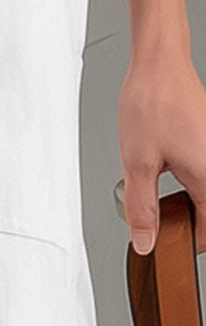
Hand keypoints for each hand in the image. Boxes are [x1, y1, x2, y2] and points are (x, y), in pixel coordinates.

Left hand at [118, 54, 205, 253]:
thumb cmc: (152, 103)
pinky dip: (182, 185)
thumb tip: (145, 243)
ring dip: (180, 204)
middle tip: (156, 224)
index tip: (166, 249)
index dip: (186, 245)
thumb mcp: (137, 166)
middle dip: (182, 225)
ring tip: (156, 195)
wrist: (159, 64)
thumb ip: (141, 210)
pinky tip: (161, 175)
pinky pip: (200, 176)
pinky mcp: (205, 144)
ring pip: (203, 195)